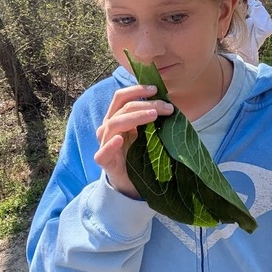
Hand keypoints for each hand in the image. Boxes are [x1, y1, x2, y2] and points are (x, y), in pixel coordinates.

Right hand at [94, 84, 174, 198]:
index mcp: (117, 118)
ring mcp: (104, 144)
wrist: (130, 183)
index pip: (121, 97)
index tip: (156, 89)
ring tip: (153, 115)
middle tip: (167, 107)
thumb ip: (150, 119)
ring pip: (114, 124)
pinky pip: (103, 153)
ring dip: (135, 117)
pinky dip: (110, 145)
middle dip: (146, 104)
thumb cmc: (138, 155)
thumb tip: (169, 104)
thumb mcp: (146, 134)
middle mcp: (108, 128)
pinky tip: (120, 140)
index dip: (137, 90)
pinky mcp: (104, 161)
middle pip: (122, 109)